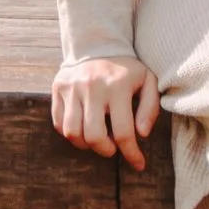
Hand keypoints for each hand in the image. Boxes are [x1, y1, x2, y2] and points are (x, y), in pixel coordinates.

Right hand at [51, 52, 159, 169]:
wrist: (97, 44)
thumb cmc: (126, 70)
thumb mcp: (148, 81)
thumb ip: (150, 108)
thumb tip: (142, 134)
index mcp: (117, 86)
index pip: (123, 132)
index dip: (131, 154)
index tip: (138, 164)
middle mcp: (92, 87)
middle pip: (94, 137)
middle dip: (106, 150)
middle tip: (112, 148)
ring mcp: (72, 87)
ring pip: (72, 133)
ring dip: (86, 144)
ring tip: (97, 138)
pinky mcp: (58, 88)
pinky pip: (59, 123)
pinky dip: (71, 133)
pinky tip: (83, 128)